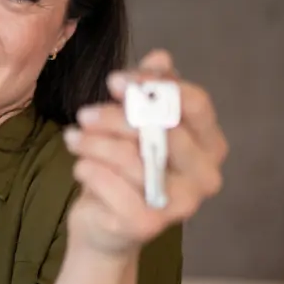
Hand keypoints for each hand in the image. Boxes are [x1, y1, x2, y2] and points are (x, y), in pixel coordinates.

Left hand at [62, 49, 228, 255]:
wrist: (105, 225)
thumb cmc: (124, 168)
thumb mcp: (135, 123)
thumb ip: (149, 90)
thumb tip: (160, 57)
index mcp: (210, 146)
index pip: (195, 104)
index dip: (152, 87)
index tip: (114, 81)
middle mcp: (205, 176)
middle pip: (161, 129)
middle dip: (115, 117)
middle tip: (85, 114)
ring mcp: (181, 204)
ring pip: (131, 158)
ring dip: (93, 143)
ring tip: (73, 138)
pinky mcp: (148, 224)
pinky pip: (111, 185)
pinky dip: (89, 170)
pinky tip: (81, 166)